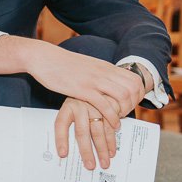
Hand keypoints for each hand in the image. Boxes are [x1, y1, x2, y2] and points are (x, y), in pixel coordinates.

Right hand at [0, 37, 142, 122]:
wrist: (43, 57)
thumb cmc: (61, 64)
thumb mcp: (86, 66)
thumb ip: (98, 73)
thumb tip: (106, 82)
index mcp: (106, 66)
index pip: (135, 79)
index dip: (138, 94)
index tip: (130, 104)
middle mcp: (104, 72)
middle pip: (133, 88)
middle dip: (134, 104)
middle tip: (126, 114)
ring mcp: (94, 80)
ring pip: (123, 96)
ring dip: (125, 111)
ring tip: (119, 120)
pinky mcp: (83, 90)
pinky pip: (105, 105)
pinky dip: (112, 117)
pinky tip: (111, 124)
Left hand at [55, 98, 117, 170]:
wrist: (99, 82)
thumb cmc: (83, 100)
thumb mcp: (73, 106)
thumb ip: (70, 123)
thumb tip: (66, 150)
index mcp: (68, 107)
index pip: (61, 124)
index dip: (61, 139)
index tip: (63, 154)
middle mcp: (80, 106)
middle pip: (81, 132)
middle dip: (86, 151)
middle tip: (90, 165)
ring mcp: (95, 106)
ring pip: (98, 131)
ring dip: (103, 149)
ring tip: (104, 162)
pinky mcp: (109, 107)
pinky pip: (110, 127)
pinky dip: (112, 140)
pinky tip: (112, 150)